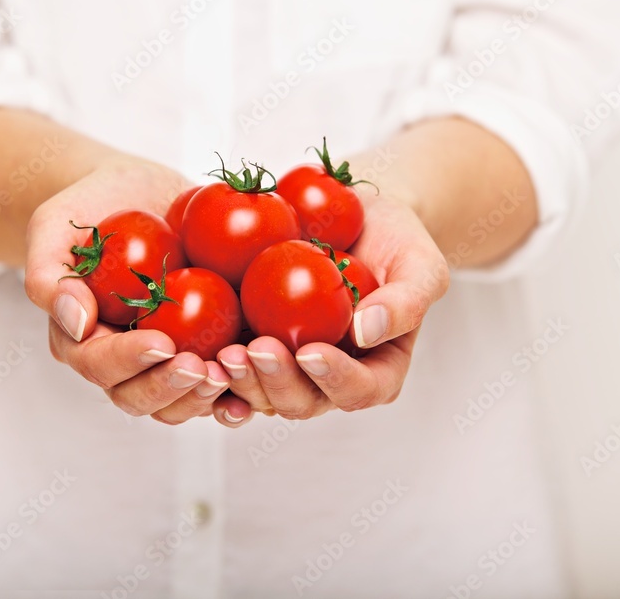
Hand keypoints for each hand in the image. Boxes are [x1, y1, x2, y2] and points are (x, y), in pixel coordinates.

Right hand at [24, 156, 232, 423]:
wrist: (130, 192)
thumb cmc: (84, 208)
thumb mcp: (52, 229)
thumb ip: (50, 277)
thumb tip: (77, 322)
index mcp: (83, 341)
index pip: (101, 366)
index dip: (130, 362)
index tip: (162, 342)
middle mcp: (124, 361)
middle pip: (141, 398)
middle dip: (172, 389)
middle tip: (202, 366)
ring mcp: (165, 358)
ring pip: (181, 402)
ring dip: (206, 397)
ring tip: (233, 371)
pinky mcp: (204, 347)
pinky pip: (221, 382)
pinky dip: (240, 388)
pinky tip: (260, 377)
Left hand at [216, 192, 449, 420]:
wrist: (355, 218)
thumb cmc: (397, 241)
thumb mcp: (420, 264)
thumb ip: (406, 301)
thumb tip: (367, 331)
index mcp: (376, 370)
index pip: (360, 390)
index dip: (335, 380)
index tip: (312, 352)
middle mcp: (329, 379)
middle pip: (302, 401)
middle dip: (277, 382)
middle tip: (256, 349)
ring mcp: (289, 368)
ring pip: (262, 394)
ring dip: (241, 382)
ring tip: (223, 353)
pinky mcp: (254, 347)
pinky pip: (233, 370)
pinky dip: (214, 372)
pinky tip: (198, 358)